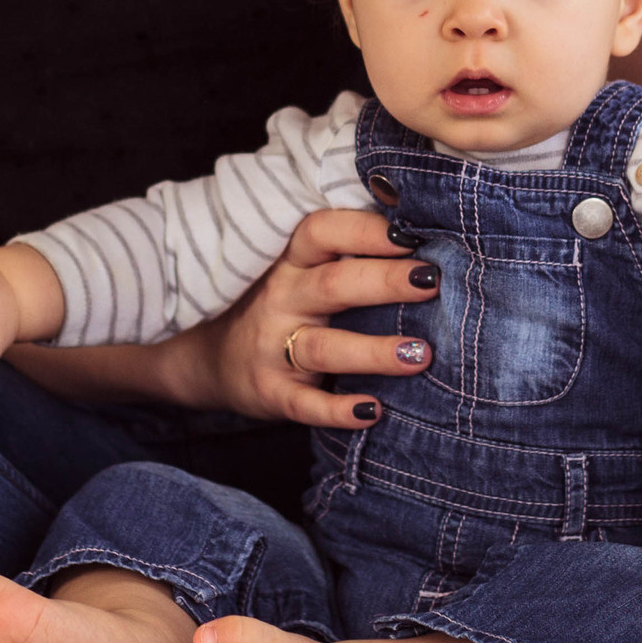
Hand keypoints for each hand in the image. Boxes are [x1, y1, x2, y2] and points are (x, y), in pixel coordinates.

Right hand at [161, 205, 441, 432]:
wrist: (210, 358)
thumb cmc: (279, 303)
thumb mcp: (299, 269)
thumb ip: (344, 251)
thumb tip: (419, 231)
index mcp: (291, 260)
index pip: (323, 231)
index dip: (366, 230)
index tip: (412, 234)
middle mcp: (281, 298)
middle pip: (334, 285)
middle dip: (384, 281)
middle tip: (431, 282)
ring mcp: (272, 347)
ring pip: (325, 347)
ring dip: (374, 352)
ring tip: (420, 355)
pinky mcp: (271, 393)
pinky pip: (305, 405)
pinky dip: (338, 411)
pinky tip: (372, 412)